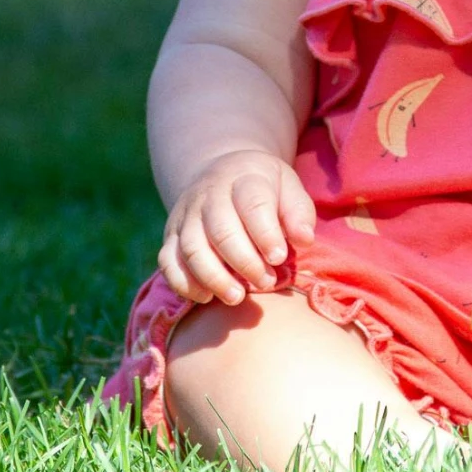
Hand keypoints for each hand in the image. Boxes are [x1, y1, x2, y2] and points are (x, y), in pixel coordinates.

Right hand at [157, 150, 316, 306]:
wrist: (221, 174)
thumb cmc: (263, 188)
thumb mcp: (288, 187)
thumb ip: (298, 212)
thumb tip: (303, 240)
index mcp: (244, 179)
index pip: (253, 204)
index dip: (266, 235)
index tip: (280, 258)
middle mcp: (210, 195)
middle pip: (221, 231)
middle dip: (245, 263)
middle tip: (266, 282)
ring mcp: (187, 215)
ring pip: (192, 249)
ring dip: (215, 278)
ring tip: (237, 297)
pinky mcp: (171, 235)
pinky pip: (168, 261)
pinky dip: (184, 283)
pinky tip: (206, 297)